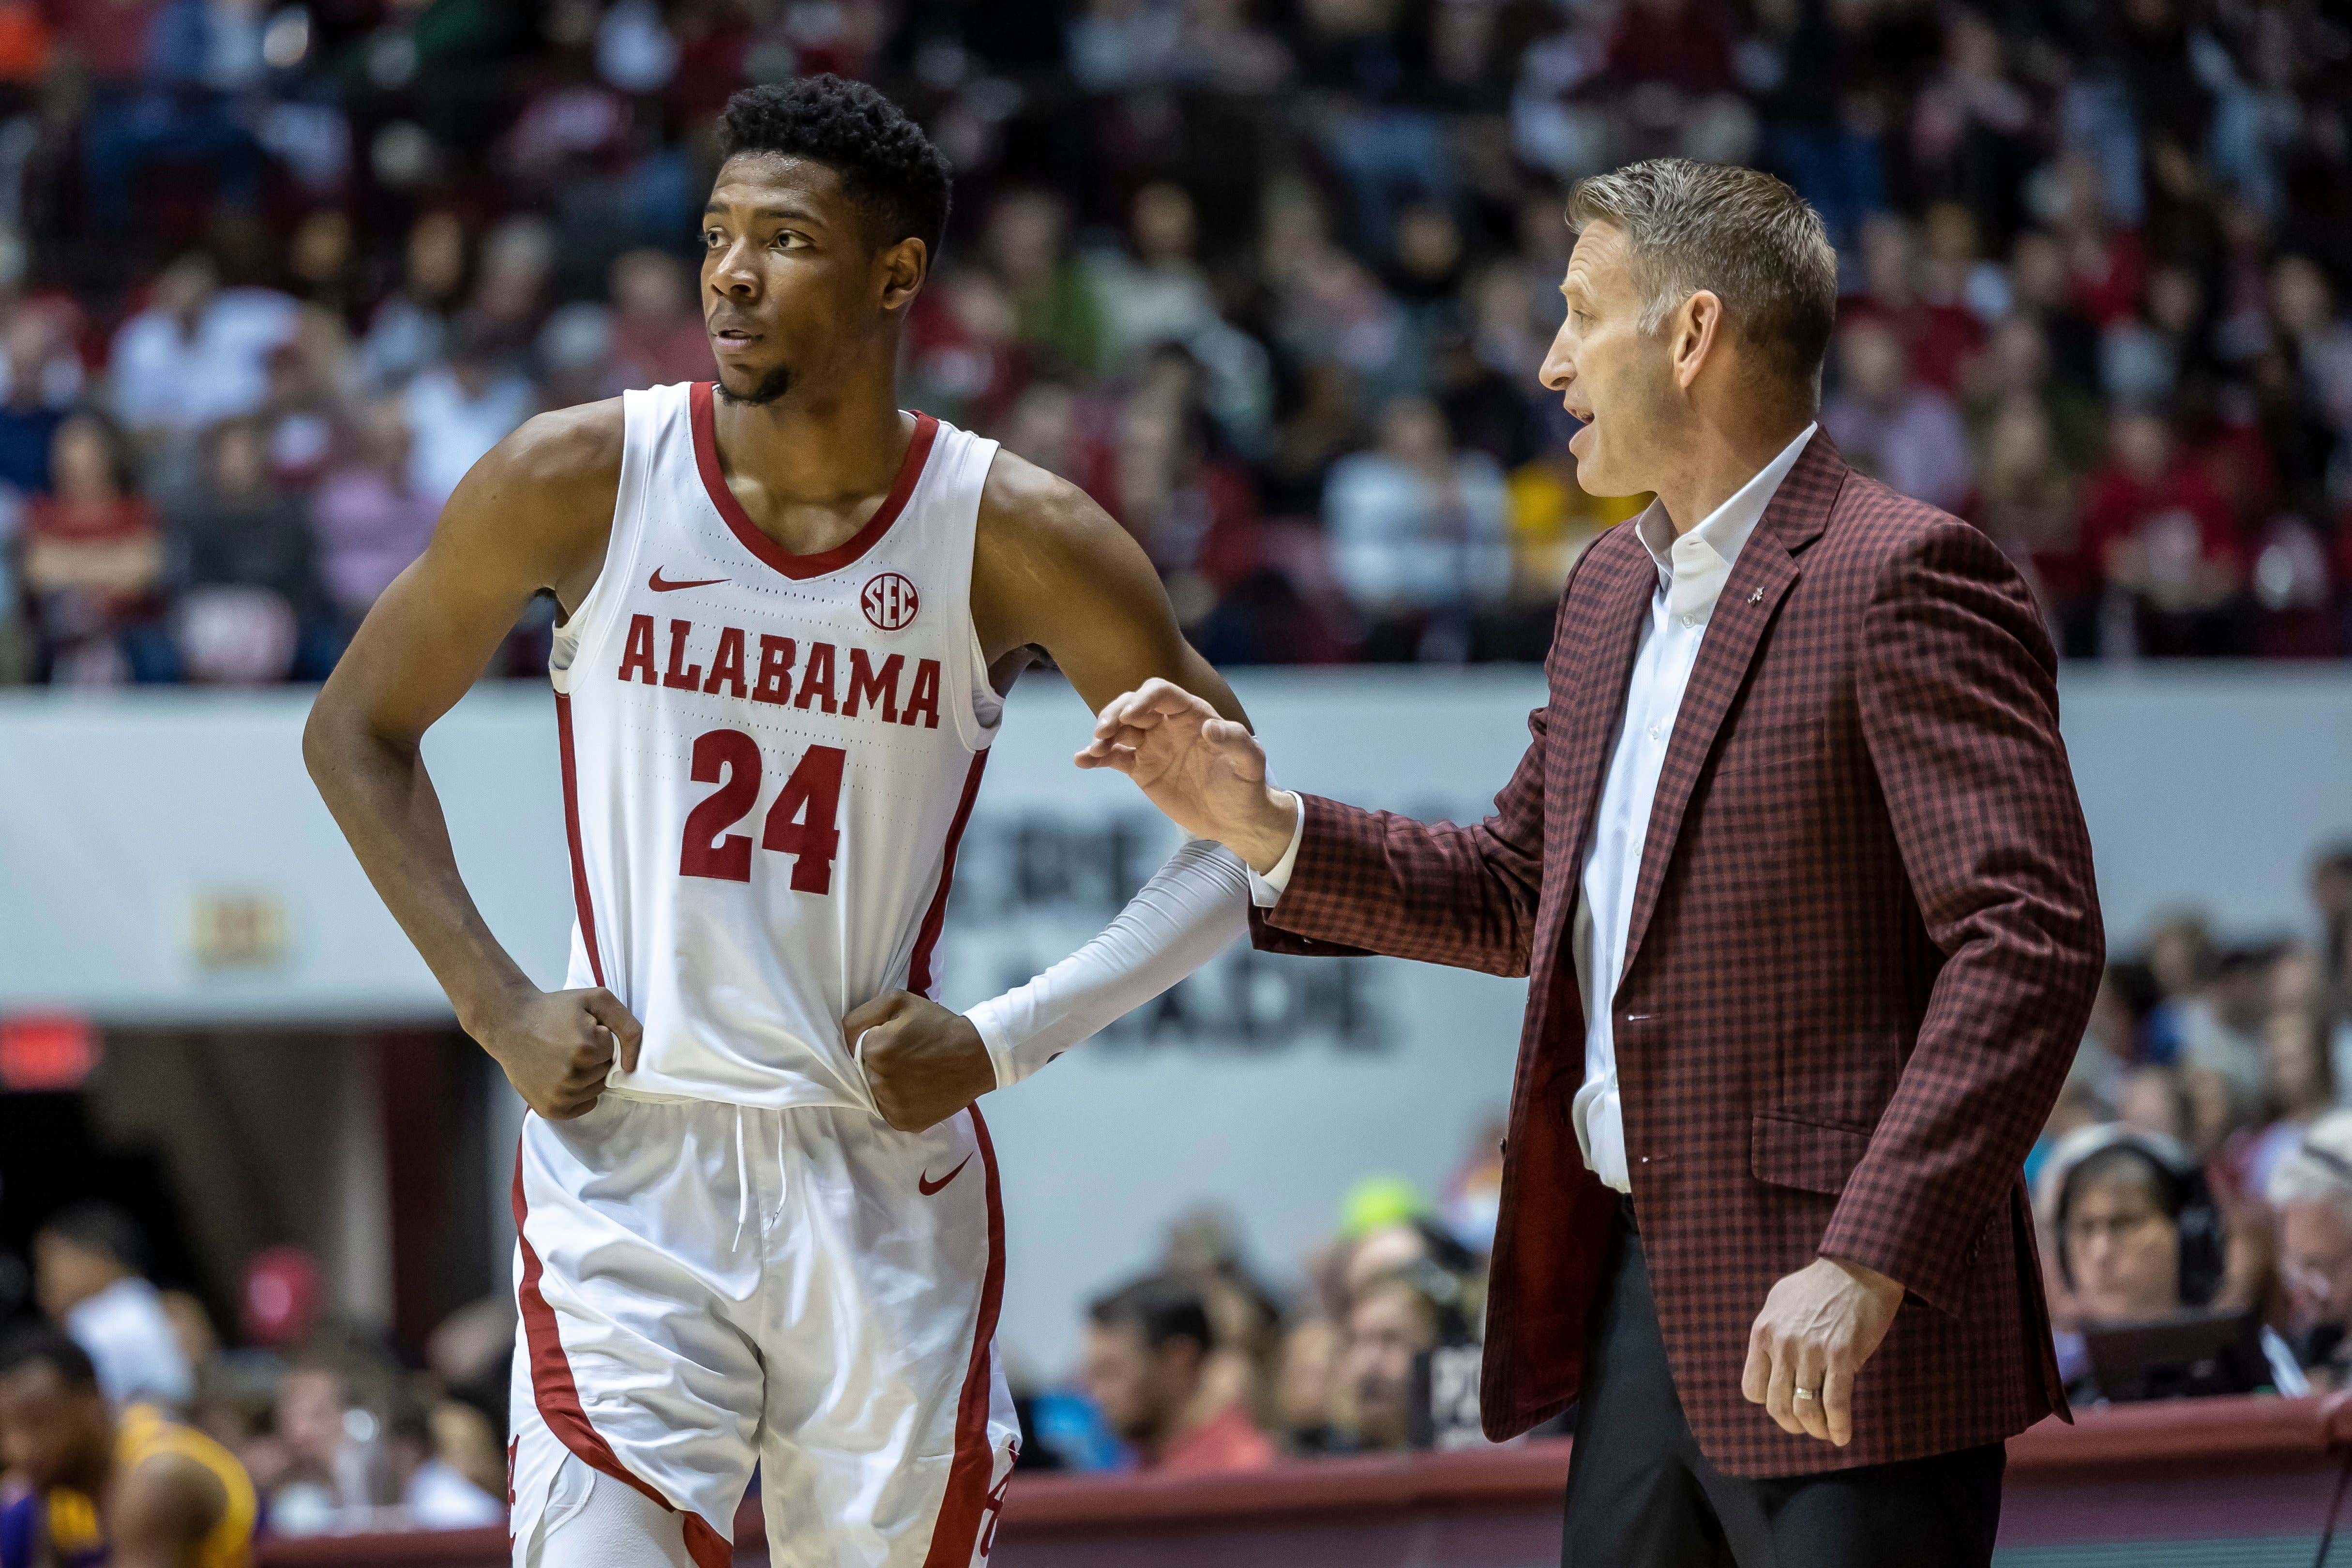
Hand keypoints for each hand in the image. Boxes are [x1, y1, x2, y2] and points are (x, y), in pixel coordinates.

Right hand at [472, 986, 641, 1119]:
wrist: (510, 1024)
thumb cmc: (554, 1009)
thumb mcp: (597, 999)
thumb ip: (627, 1026)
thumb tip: (631, 1065)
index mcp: (586, 1049)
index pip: (613, 1051)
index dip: (599, 1038)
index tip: (578, 1029)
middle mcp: (573, 1076)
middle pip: (605, 1072)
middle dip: (594, 1057)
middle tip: (568, 1043)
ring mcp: (559, 1096)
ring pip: (596, 1089)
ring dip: (587, 1075)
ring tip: (562, 1058)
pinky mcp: (550, 1110)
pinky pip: (583, 1106)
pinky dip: (580, 1095)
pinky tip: (562, 1076)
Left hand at [846, 991, 997, 1131]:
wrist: (977, 1056)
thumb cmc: (938, 1025)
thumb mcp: (898, 1001)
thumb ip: (861, 1015)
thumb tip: (844, 1037)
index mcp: (876, 1050)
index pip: (854, 1046)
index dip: (875, 1039)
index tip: (896, 1038)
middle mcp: (879, 1082)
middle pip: (863, 1070)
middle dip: (879, 1062)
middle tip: (907, 1055)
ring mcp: (892, 1107)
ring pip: (875, 1092)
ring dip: (887, 1082)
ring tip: (914, 1072)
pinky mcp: (904, 1123)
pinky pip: (889, 1110)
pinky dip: (898, 1101)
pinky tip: (917, 1089)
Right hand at [1072, 678, 1297, 873]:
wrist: (1237, 818)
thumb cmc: (1248, 786)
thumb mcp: (1250, 763)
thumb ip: (1236, 741)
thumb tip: (1211, 727)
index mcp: (1193, 714)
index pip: (1161, 694)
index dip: (1143, 699)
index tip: (1131, 716)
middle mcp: (1168, 725)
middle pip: (1132, 705)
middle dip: (1114, 713)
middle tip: (1103, 732)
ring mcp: (1152, 746)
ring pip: (1119, 730)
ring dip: (1102, 734)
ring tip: (1093, 750)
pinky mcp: (1142, 769)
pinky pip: (1114, 758)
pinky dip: (1096, 758)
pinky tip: (1081, 761)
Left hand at [1740, 1254, 1903, 1444]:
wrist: (1859, 1268)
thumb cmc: (1819, 1286)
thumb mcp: (1779, 1303)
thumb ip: (1771, 1334)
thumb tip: (1769, 1364)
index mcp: (1763, 1332)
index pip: (1752, 1388)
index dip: (1769, 1401)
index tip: (1785, 1401)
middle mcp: (1782, 1344)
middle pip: (1777, 1405)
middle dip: (1792, 1423)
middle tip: (1806, 1426)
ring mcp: (1811, 1351)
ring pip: (1805, 1409)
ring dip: (1815, 1429)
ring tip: (1825, 1432)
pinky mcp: (1842, 1356)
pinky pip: (1834, 1404)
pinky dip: (1838, 1426)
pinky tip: (1842, 1436)